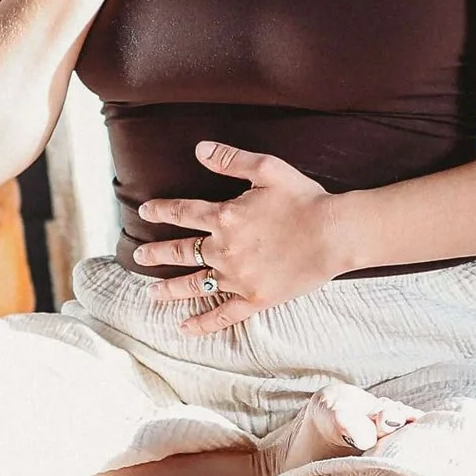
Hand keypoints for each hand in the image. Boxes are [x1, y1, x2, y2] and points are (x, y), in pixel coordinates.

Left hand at [134, 142, 344, 332]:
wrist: (335, 233)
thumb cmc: (304, 198)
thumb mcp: (267, 168)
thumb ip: (230, 160)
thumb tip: (198, 148)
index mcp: (225, 216)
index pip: (183, 212)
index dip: (161, 210)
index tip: (145, 211)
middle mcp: (224, 248)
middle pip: (181, 251)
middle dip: (157, 253)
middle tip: (140, 257)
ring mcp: (238, 277)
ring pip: (195, 284)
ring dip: (170, 288)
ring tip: (152, 293)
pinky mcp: (255, 298)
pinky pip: (223, 314)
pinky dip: (202, 322)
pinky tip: (184, 327)